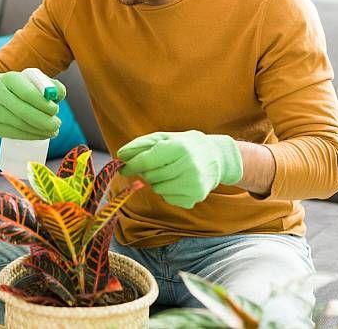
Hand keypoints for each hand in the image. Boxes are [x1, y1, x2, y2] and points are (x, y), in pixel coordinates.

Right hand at [0, 72, 66, 139]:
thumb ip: (49, 85)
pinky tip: (42, 134)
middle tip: (57, 124)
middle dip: (44, 121)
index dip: (43, 104)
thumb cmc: (18, 87)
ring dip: (40, 131)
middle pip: (23, 112)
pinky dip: (31, 136)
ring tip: (53, 131)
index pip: (27, 93)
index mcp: (9, 78)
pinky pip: (15, 134)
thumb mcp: (31, 80)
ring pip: (20, 125)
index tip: (55, 110)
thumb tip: (59, 95)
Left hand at [117, 130, 242, 208]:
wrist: (217, 157)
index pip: (146, 161)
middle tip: (155, 166)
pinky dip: (168, 191)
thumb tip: (120, 155)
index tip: (123, 167)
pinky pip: (168, 199)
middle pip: (150, 177)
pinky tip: (179, 181)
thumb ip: (141, 145)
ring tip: (169, 172)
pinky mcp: (195, 197)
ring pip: (157, 189)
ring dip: (157, 182)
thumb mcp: (164, 138)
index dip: (131, 166)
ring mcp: (193, 183)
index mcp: (178, 147)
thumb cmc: (185, 145)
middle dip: (146, 173)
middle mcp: (188, 166)